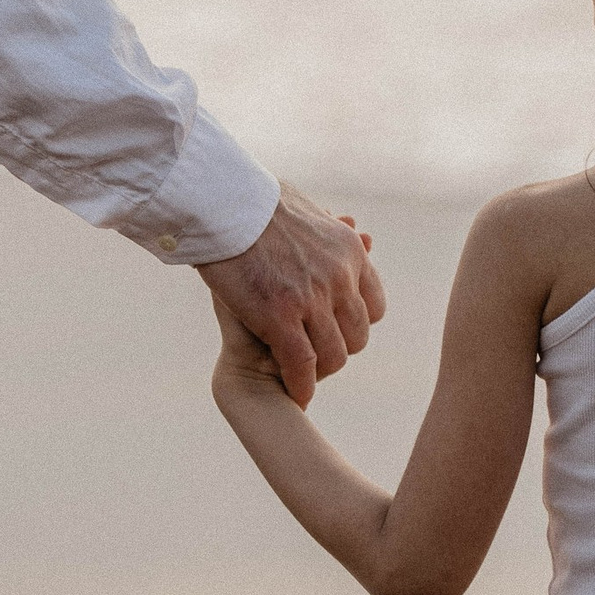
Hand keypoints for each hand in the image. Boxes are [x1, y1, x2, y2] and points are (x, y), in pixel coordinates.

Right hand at [199, 189, 383, 407]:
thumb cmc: (253, 201)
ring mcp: (312, 298)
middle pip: (357, 337)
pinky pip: (302, 366)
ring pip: (334, 356)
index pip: (373, 306)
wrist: (221, 203)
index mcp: (350, 252)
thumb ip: (330, 224)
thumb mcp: (307, 206)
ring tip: (302, 377)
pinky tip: (296, 393)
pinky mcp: (279, 317)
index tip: (332, 332)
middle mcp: (340, 277)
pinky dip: (301, 385)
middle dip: (336, 350)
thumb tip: (347, 223)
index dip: (352, 325)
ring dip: (319, 372)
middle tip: (313, 357)